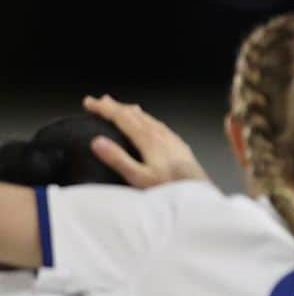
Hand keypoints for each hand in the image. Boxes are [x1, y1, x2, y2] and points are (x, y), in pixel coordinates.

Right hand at [83, 95, 208, 187]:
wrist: (201, 194)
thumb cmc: (171, 189)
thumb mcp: (140, 178)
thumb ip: (118, 159)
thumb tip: (97, 142)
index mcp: (148, 139)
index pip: (121, 117)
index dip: (104, 108)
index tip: (89, 103)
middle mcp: (160, 134)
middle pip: (133, 114)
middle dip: (115, 106)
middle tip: (100, 101)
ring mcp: (171, 139)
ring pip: (147, 118)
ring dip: (131, 111)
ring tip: (121, 108)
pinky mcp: (180, 146)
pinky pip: (160, 126)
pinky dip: (147, 120)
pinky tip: (150, 125)